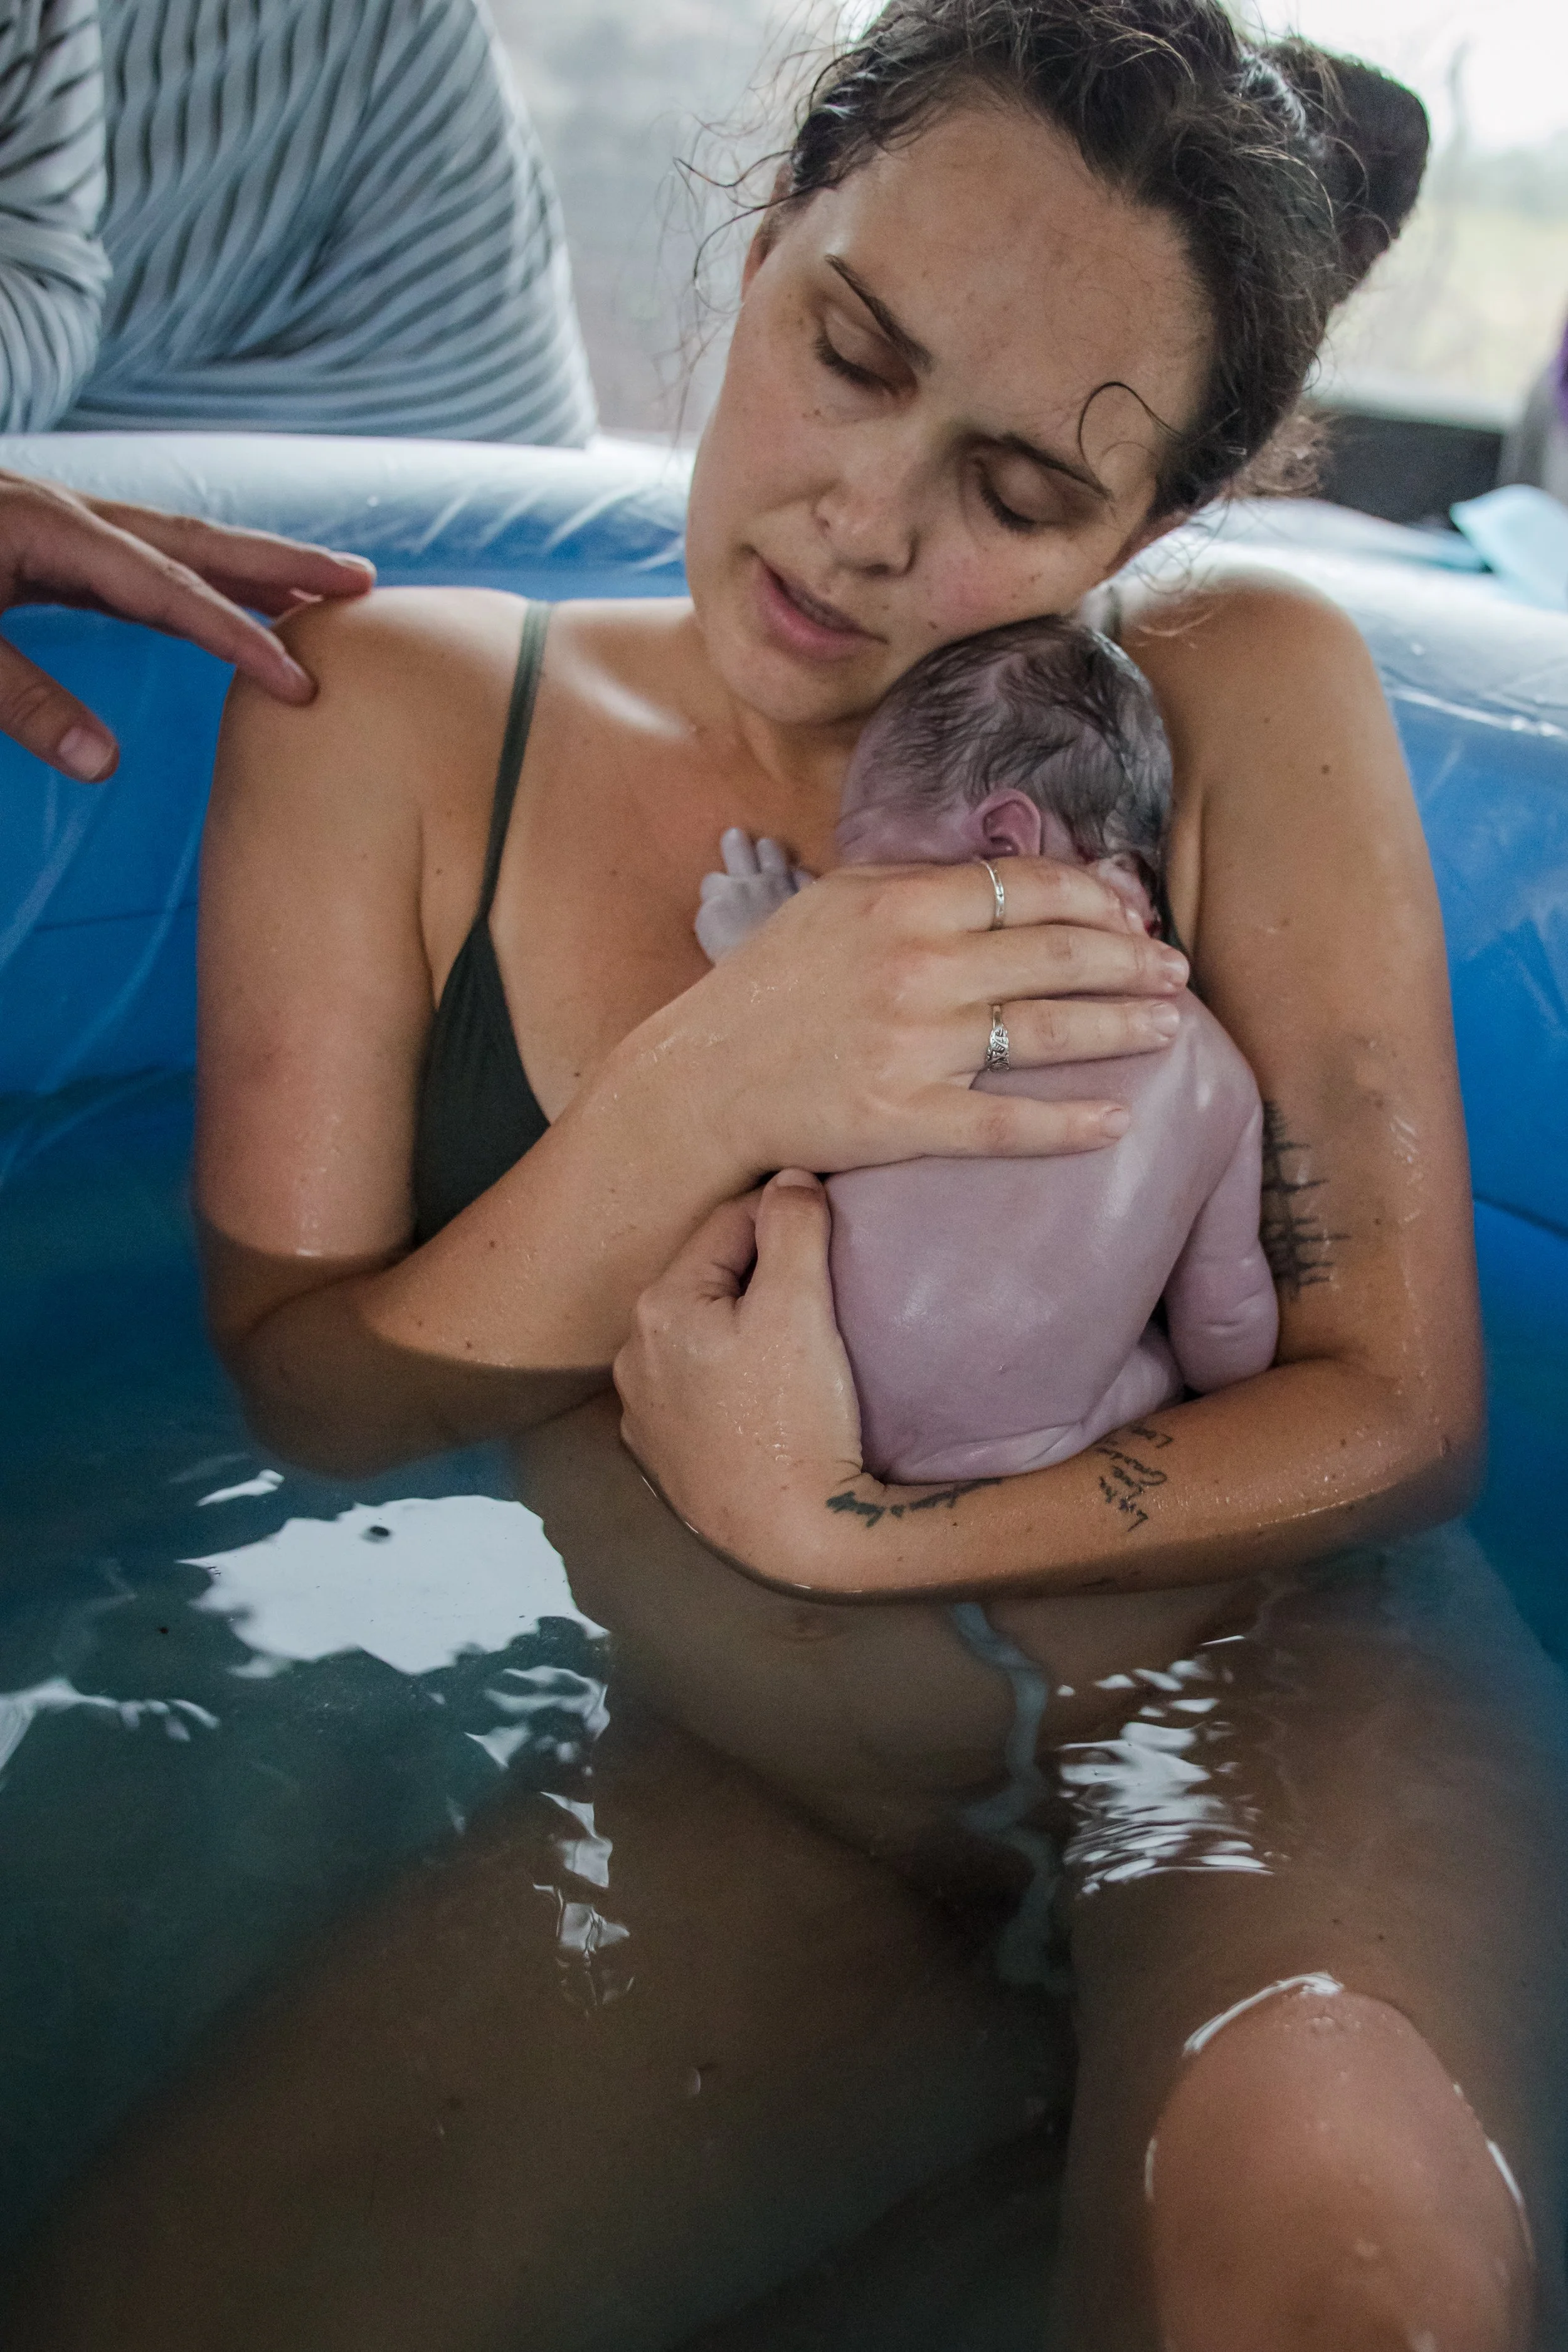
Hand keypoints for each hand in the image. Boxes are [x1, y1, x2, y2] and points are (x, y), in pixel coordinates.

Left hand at [0, 470, 375, 779]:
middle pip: (197, 541)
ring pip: (180, 546)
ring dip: (253, 567)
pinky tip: (232, 602)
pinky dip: (202, 581)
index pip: (167, 587)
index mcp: (50, 529)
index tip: (296, 681)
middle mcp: (71, 517)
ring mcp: (66, 526)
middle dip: (282, 562)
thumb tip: (103, 765)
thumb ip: (23, 701)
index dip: (239, 634)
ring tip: (321, 592)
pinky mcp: (55, 544)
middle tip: (361, 582)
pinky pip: (150, 562)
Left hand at [615, 1171, 868, 1590]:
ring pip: (698, 1337)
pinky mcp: (662, 1457)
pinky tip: (761, 1394)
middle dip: (757, 1271)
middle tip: (818, 1280)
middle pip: (708, 1280)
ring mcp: (642, 1412)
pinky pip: (694, 1391)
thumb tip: (789, 1178)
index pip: (728, 1224)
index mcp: (660, 1304)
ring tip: (792, 1340)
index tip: (827, 1220)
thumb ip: (794, 1228)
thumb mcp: (800, 1308)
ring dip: (737, 1326)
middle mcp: (633, 1355)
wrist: (794, 1541)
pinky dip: (724, 1380)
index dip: (783, 1214)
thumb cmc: (799, 1417)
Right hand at [652, 853, 1189, 1178]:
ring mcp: (911, 1045)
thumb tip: (1009, 878)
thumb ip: (917, 883)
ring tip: (1168, 1028)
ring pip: (1046, 1031)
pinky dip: (1068, 1125)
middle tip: (1176, 974)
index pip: (1031, 886)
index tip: (1133, 919)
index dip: (1099, 901)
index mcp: (900, 902)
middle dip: (1132, 962)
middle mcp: (915, 966)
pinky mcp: (901, 1118)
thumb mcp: (834, 904)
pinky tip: (1117, 1123)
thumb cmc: (769, 990)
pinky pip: (1005, 1123)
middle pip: (1057, 955)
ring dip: (1122, 1027)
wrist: (700, 1081)